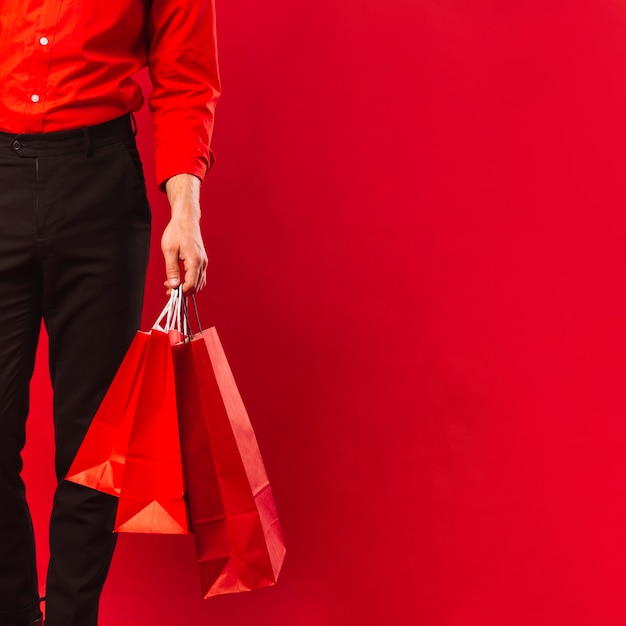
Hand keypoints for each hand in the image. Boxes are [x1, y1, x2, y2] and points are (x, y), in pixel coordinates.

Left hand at [162, 173, 207, 294]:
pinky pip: (200, 277)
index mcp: (195, 261)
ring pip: (200, 283)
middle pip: (197, 286)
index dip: (180, 291)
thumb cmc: (176, 232)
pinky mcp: (202, 260)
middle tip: (168, 289)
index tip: (169, 291)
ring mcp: (203, 262)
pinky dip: (192, 282)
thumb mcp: (169, 251)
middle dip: (183, 291)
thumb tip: (173, 285)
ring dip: (188, 287)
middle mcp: (202, 263)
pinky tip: (180, 279)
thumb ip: (172, 269)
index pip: (191, 284)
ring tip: (173, 285)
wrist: (186, 220)